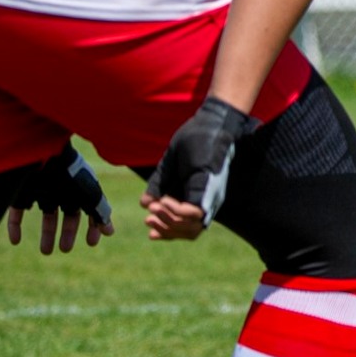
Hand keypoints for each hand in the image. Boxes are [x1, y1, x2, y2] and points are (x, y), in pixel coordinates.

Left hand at [7, 148, 113, 253]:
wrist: (41, 153)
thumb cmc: (70, 173)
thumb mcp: (90, 195)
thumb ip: (100, 212)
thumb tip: (110, 231)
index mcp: (81, 189)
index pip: (90, 211)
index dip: (92, 227)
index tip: (90, 244)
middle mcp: (63, 190)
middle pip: (68, 216)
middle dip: (67, 233)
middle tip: (65, 250)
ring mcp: (42, 190)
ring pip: (46, 216)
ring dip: (46, 234)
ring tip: (46, 251)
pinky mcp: (21, 192)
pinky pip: (17, 212)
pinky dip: (15, 227)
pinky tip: (16, 241)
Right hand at [142, 97, 257, 239]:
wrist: (210, 123)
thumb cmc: (193, 141)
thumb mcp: (170, 165)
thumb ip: (159, 184)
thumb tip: (145, 204)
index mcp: (197, 198)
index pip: (186, 227)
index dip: (168, 233)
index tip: (149, 230)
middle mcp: (207, 201)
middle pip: (190, 232)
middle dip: (166, 230)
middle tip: (148, 218)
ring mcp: (211, 196)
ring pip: (194, 227)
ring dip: (171, 222)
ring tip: (155, 208)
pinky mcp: (210, 188)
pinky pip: (197, 212)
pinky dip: (178, 211)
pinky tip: (163, 200)